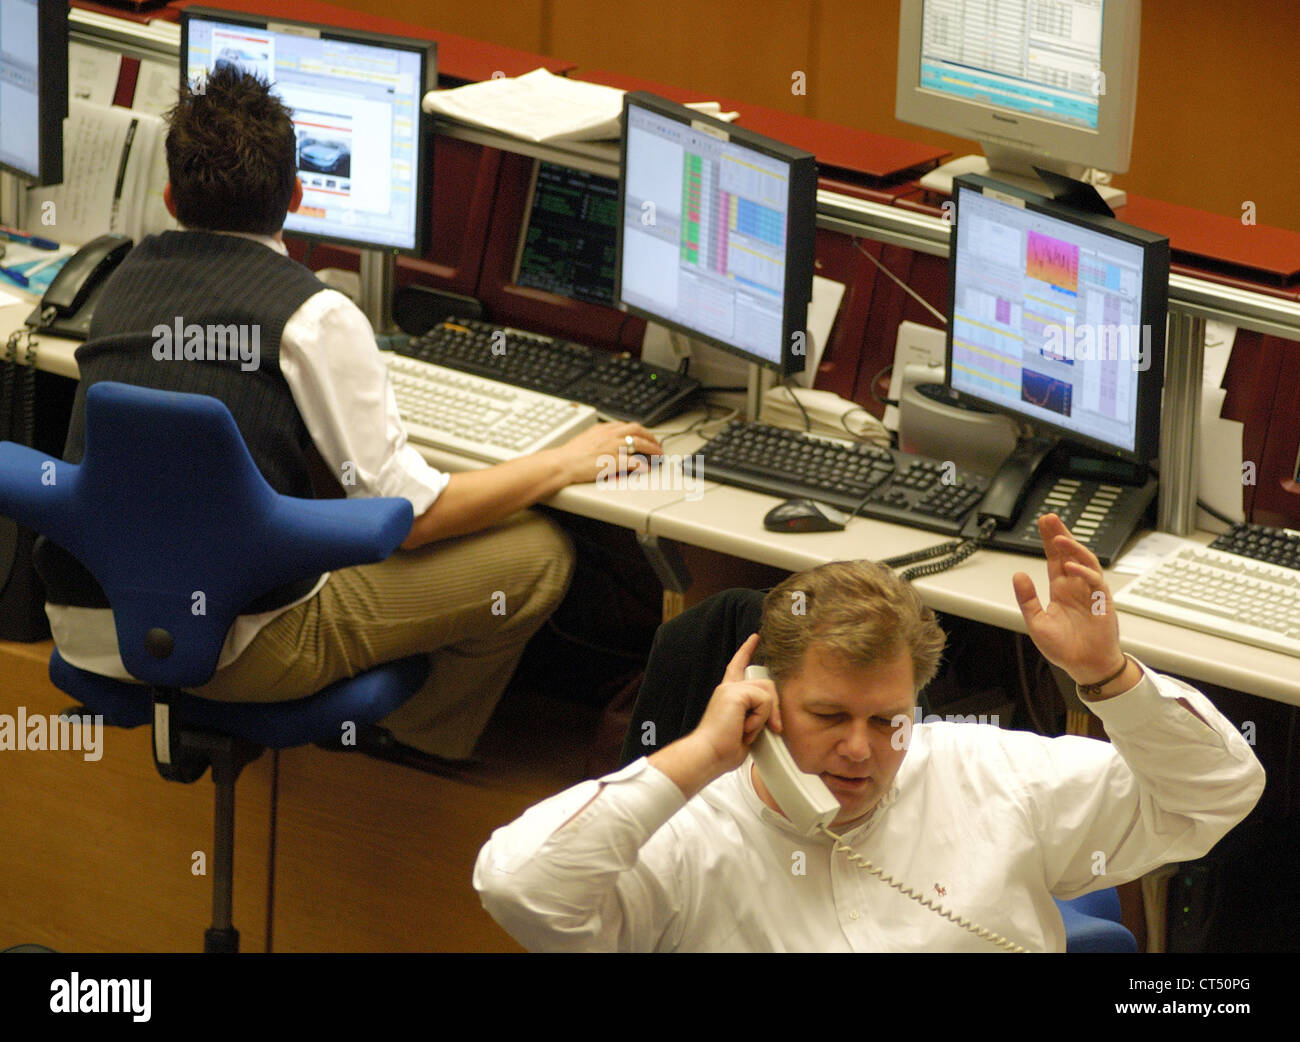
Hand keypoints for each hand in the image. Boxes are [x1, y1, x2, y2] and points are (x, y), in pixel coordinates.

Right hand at [549, 421, 661, 484]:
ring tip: (658, 455)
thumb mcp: (586, 437)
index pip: (627, 425)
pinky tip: (647, 468)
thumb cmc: (570, 454)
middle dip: (651, 437)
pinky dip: (643, 465)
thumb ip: (598, 436)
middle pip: (638, 431)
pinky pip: (634, 462)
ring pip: (640, 444)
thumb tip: (605, 439)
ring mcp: (613, 447)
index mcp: (604, 429)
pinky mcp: (614, 461)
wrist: (563, 463)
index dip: (640, 431)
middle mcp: (611, 435)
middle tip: (657, 444)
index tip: (644, 435)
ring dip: (652, 449)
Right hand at [648, 634, 781, 799]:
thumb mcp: (746, 731)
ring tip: (748, 730)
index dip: (746, 651)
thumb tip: (775, 720)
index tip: (755, 637)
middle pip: (766, 684)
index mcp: (728, 695)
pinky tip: (744, 728)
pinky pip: (763, 701)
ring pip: (767, 692)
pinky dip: (760, 719)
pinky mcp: (735, 693)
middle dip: (774, 708)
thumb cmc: (724, 750)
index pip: (737, 667)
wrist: (708, 754)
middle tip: (773, 728)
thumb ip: (757, 718)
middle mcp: (728, 688)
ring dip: (765, 717)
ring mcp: (730, 689)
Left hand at [1012, 514, 1128, 687]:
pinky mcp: (1102, 602)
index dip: (1049, 540)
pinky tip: (1070, 566)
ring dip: (1073, 548)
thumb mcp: (1036, 622)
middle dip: (1060, 535)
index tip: (1043, 523)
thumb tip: (1018, 575)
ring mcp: (1090, 592)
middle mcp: (1076, 587)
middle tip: (1050, 518)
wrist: (1085, 666)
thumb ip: (1027, 599)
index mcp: (1061, 589)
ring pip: (1085, 562)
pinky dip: (1083, 572)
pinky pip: (1095, 581)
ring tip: (1057, 538)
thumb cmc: (1064, 647)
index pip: (1054, 558)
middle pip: (1069, 553)